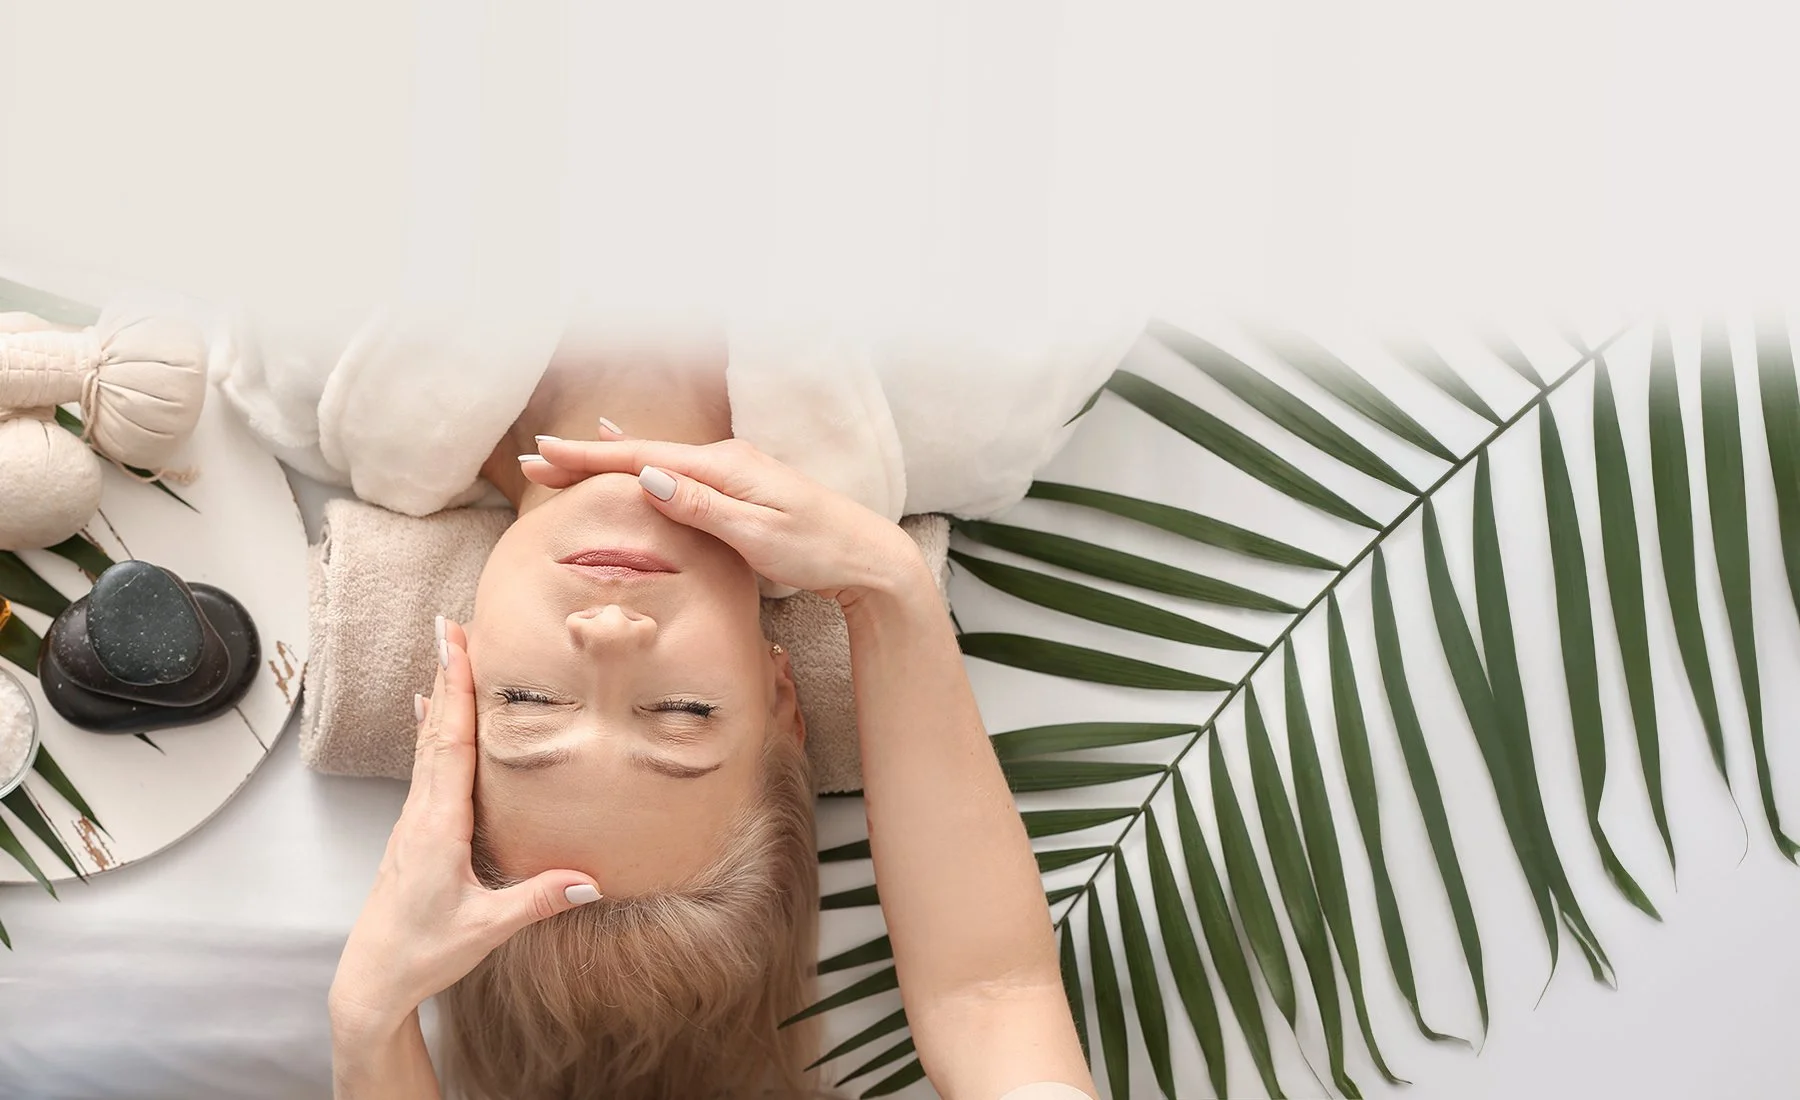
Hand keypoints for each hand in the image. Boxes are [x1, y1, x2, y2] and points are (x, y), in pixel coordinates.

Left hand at [328, 619, 601, 1033]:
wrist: (372, 980)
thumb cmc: (422, 954)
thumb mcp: (485, 930)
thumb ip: (537, 900)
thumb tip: (590, 880)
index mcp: (438, 827)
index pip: (451, 744)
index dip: (456, 691)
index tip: (456, 644)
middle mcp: (421, 814)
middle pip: (436, 730)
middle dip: (446, 675)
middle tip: (454, 625)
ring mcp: (414, 820)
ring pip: (428, 744)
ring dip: (440, 696)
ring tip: (448, 653)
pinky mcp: (415, 831)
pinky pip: (426, 765)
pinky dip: (434, 730)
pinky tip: (432, 715)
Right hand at [527, 426, 924, 606]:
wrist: (866, 556)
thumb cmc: (818, 550)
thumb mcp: (759, 534)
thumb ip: (703, 507)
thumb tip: (649, 478)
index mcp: (724, 467)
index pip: (643, 459)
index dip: (589, 458)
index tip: (542, 455)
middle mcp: (725, 460)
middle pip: (642, 456)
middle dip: (586, 458)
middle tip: (533, 462)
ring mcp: (733, 473)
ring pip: (657, 464)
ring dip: (609, 464)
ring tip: (563, 460)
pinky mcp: (739, 490)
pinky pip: (678, 475)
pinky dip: (644, 468)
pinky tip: (634, 463)